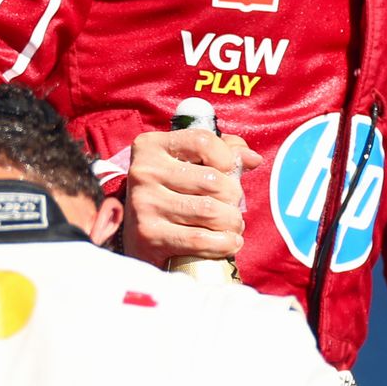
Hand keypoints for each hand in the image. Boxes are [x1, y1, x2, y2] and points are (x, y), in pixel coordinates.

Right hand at [122, 127, 263, 265]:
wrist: (134, 236)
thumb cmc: (169, 193)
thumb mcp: (188, 164)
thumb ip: (221, 152)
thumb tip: (252, 158)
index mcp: (151, 146)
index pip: (204, 142)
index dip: (228, 158)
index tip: (230, 172)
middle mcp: (144, 172)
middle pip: (213, 180)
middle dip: (234, 197)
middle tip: (233, 206)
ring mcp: (144, 204)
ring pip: (210, 211)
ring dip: (232, 222)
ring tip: (232, 225)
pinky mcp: (149, 235)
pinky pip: (200, 239)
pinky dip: (224, 243)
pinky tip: (229, 242)